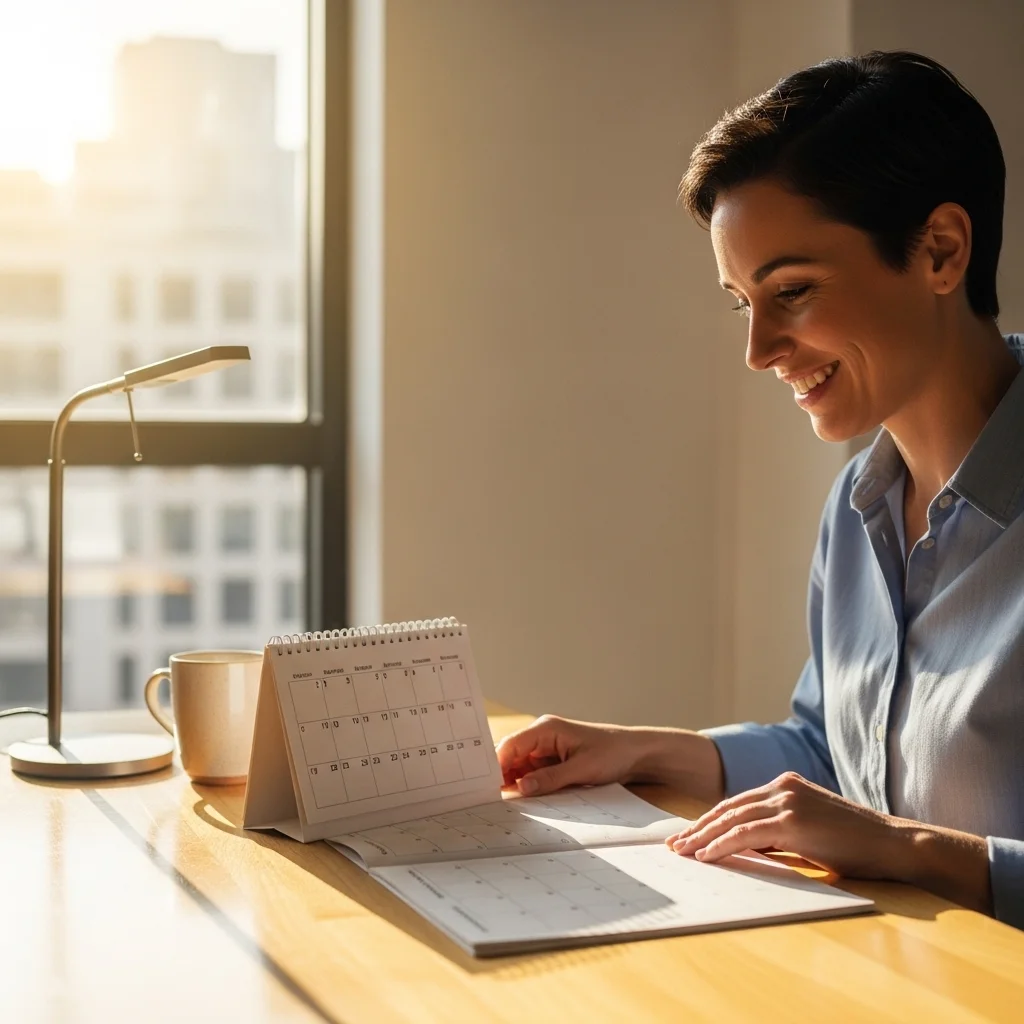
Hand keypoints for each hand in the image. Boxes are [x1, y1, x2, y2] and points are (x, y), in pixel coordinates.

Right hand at [496, 715, 643, 795]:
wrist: (637, 754)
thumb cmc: (613, 753)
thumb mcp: (582, 769)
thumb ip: (549, 778)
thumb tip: (520, 788)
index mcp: (546, 729)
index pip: (510, 745)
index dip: (496, 765)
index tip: (486, 787)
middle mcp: (543, 736)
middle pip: (511, 756)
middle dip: (502, 776)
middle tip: (489, 799)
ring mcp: (548, 749)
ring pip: (520, 767)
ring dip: (515, 784)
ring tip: (505, 804)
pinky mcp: (555, 762)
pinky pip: (534, 774)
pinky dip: (528, 786)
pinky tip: (524, 800)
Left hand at [665, 771, 901, 876]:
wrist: (892, 845)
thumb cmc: (856, 846)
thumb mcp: (809, 831)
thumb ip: (778, 833)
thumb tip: (743, 848)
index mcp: (786, 785)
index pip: (736, 803)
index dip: (709, 820)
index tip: (688, 835)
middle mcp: (782, 786)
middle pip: (727, 808)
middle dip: (698, 828)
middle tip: (674, 845)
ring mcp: (787, 801)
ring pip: (730, 819)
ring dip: (702, 838)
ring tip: (682, 853)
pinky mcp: (791, 821)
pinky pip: (745, 834)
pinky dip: (721, 845)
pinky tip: (705, 857)